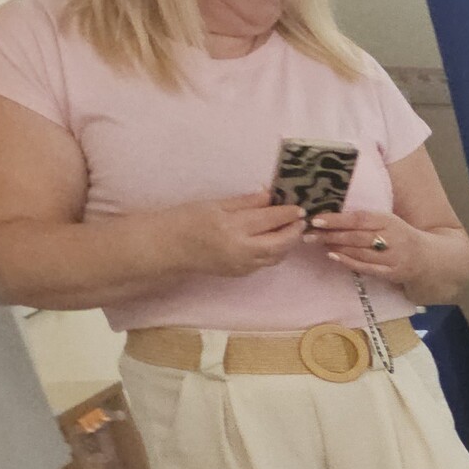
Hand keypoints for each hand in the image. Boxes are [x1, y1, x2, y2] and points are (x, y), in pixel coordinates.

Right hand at [168, 193, 306, 277]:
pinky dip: (274, 252)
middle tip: (301, 220)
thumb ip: (245, 202)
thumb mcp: (215, 205)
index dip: (287, 213)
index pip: (269, 219)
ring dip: (287, 243)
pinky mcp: (240, 274)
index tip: (299, 207)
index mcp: (231, 227)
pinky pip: (265, 263)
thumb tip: (270, 195)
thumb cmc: (186, 220)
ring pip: (276, 256)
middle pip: (280, 243)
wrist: (167, 248)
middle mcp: (240, 250)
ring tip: (291, 229)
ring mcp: (241, 265)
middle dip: (294, 231)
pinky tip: (274, 240)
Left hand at [310, 208, 421, 286]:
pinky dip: (348, 262)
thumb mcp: (387, 221)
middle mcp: (392, 239)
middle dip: (330, 235)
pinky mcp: (391, 273)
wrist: (426, 258)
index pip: (359, 219)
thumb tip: (331, 216)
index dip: (337, 220)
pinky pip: (366, 268)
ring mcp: (392, 257)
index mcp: (389, 221)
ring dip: (335, 247)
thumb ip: (365, 220)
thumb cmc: (400, 235)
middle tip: (308, 233)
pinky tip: (332, 257)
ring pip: (358, 252)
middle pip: (356, 237)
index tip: (316, 219)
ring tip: (316, 243)